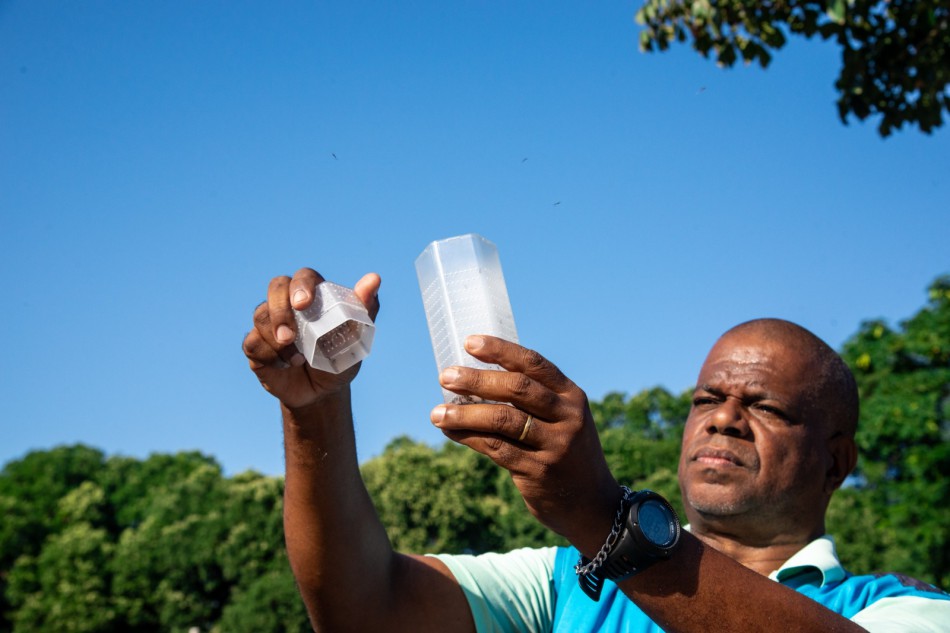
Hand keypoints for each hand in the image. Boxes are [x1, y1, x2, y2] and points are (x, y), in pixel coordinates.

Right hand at [243, 268, 380, 409]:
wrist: (323, 392)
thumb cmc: (340, 358)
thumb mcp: (356, 337)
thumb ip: (364, 308)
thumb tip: (374, 279)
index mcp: (314, 295)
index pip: (303, 276)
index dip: (301, 285)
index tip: (303, 304)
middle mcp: (288, 304)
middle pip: (276, 287)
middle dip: (280, 310)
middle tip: (290, 337)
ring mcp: (269, 323)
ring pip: (261, 316)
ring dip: (278, 341)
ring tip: (298, 359)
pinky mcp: (256, 345)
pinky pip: (252, 342)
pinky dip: (269, 356)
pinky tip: (286, 365)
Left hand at [430, 335, 620, 550]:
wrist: (593, 505)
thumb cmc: (566, 453)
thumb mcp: (563, 420)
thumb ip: (533, 401)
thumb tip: (473, 380)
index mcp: (572, 396)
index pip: (534, 364)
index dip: (500, 351)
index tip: (470, 343)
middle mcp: (568, 417)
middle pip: (517, 389)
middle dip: (477, 380)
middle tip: (445, 377)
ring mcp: (555, 445)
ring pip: (502, 420)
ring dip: (465, 414)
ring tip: (436, 413)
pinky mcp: (539, 472)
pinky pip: (497, 449)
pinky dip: (469, 438)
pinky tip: (451, 432)